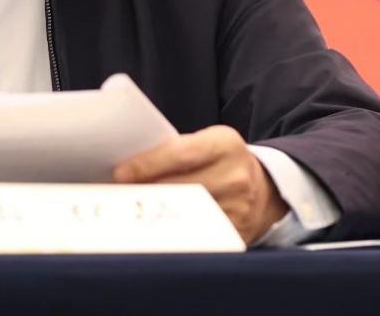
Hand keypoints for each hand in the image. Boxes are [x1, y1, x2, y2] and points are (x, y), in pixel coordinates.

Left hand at [113, 125, 288, 244]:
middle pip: (180, 187)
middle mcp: (236, 175)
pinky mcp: (237, 235)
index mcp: (225, 143)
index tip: (120, 173)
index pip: (180, 153)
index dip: (147, 164)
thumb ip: (173, 151)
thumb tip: (127, 169)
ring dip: (155, 216)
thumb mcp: (205, 144)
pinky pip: (198, 236)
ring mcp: (240, 208)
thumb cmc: (217, 163)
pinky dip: (173, 235)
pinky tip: (154, 232)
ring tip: (130, 214)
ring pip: (186, 215)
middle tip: (115, 197)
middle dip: (145, 192)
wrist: (263, 189)